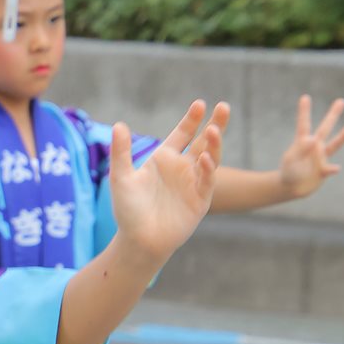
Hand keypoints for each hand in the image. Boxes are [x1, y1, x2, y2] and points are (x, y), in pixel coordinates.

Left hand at [110, 100, 229, 266]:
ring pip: (209, 158)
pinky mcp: (200, 200)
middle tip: (223, 106)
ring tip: (214, 130)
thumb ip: (121, 152)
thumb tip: (119, 125)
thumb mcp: (121, 177)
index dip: (192, 120)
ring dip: (213, 145)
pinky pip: (207, 181)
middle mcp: (182, 168)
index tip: (200, 104)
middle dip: (214, 125)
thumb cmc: (128, 209)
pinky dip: (207, 170)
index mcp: (165, 159)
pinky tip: (204, 159)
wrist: (138, 240)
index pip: (183, 134)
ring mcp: (193, 183)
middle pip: (203, 141)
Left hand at [278, 95, 343, 198]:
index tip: (305, 97)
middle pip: (325, 128)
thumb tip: (313, 139)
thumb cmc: (288, 172)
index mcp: (302, 142)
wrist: (291, 187)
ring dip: (343, 136)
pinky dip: (333, 169)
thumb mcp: (291, 160)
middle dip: (333, 115)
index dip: (304, 112)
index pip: (304, 124)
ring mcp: (321, 157)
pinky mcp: (324, 170)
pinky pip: (330, 169)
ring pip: (334, 144)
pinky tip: (336, 169)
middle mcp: (314, 147)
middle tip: (341, 101)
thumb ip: (301, 150)